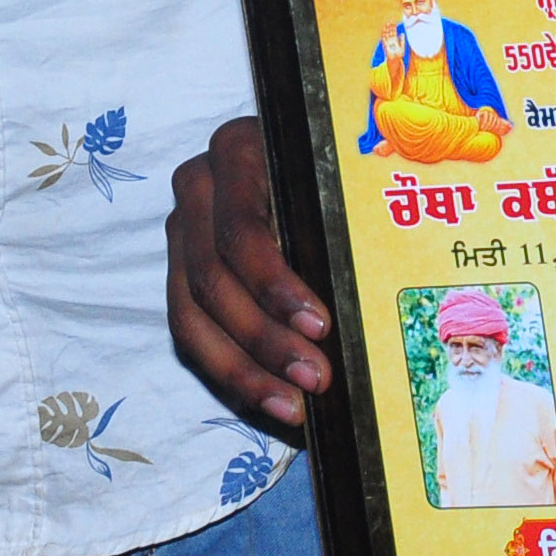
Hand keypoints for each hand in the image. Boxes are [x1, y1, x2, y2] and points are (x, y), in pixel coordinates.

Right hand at [168, 114, 332, 429]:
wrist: (290, 149)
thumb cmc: (327, 164)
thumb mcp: (332, 176)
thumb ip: (339, 221)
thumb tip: (377, 298)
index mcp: (236, 151)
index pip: (243, 232)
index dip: (275, 286)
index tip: (320, 327)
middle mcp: (197, 186)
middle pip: (212, 279)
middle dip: (263, 340)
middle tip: (314, 380)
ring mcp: (182, 228)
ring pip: (190, 315)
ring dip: (242, 370)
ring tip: (293, 407)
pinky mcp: (178, 269)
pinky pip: (189, 332)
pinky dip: (228, 372)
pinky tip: (266, 400)